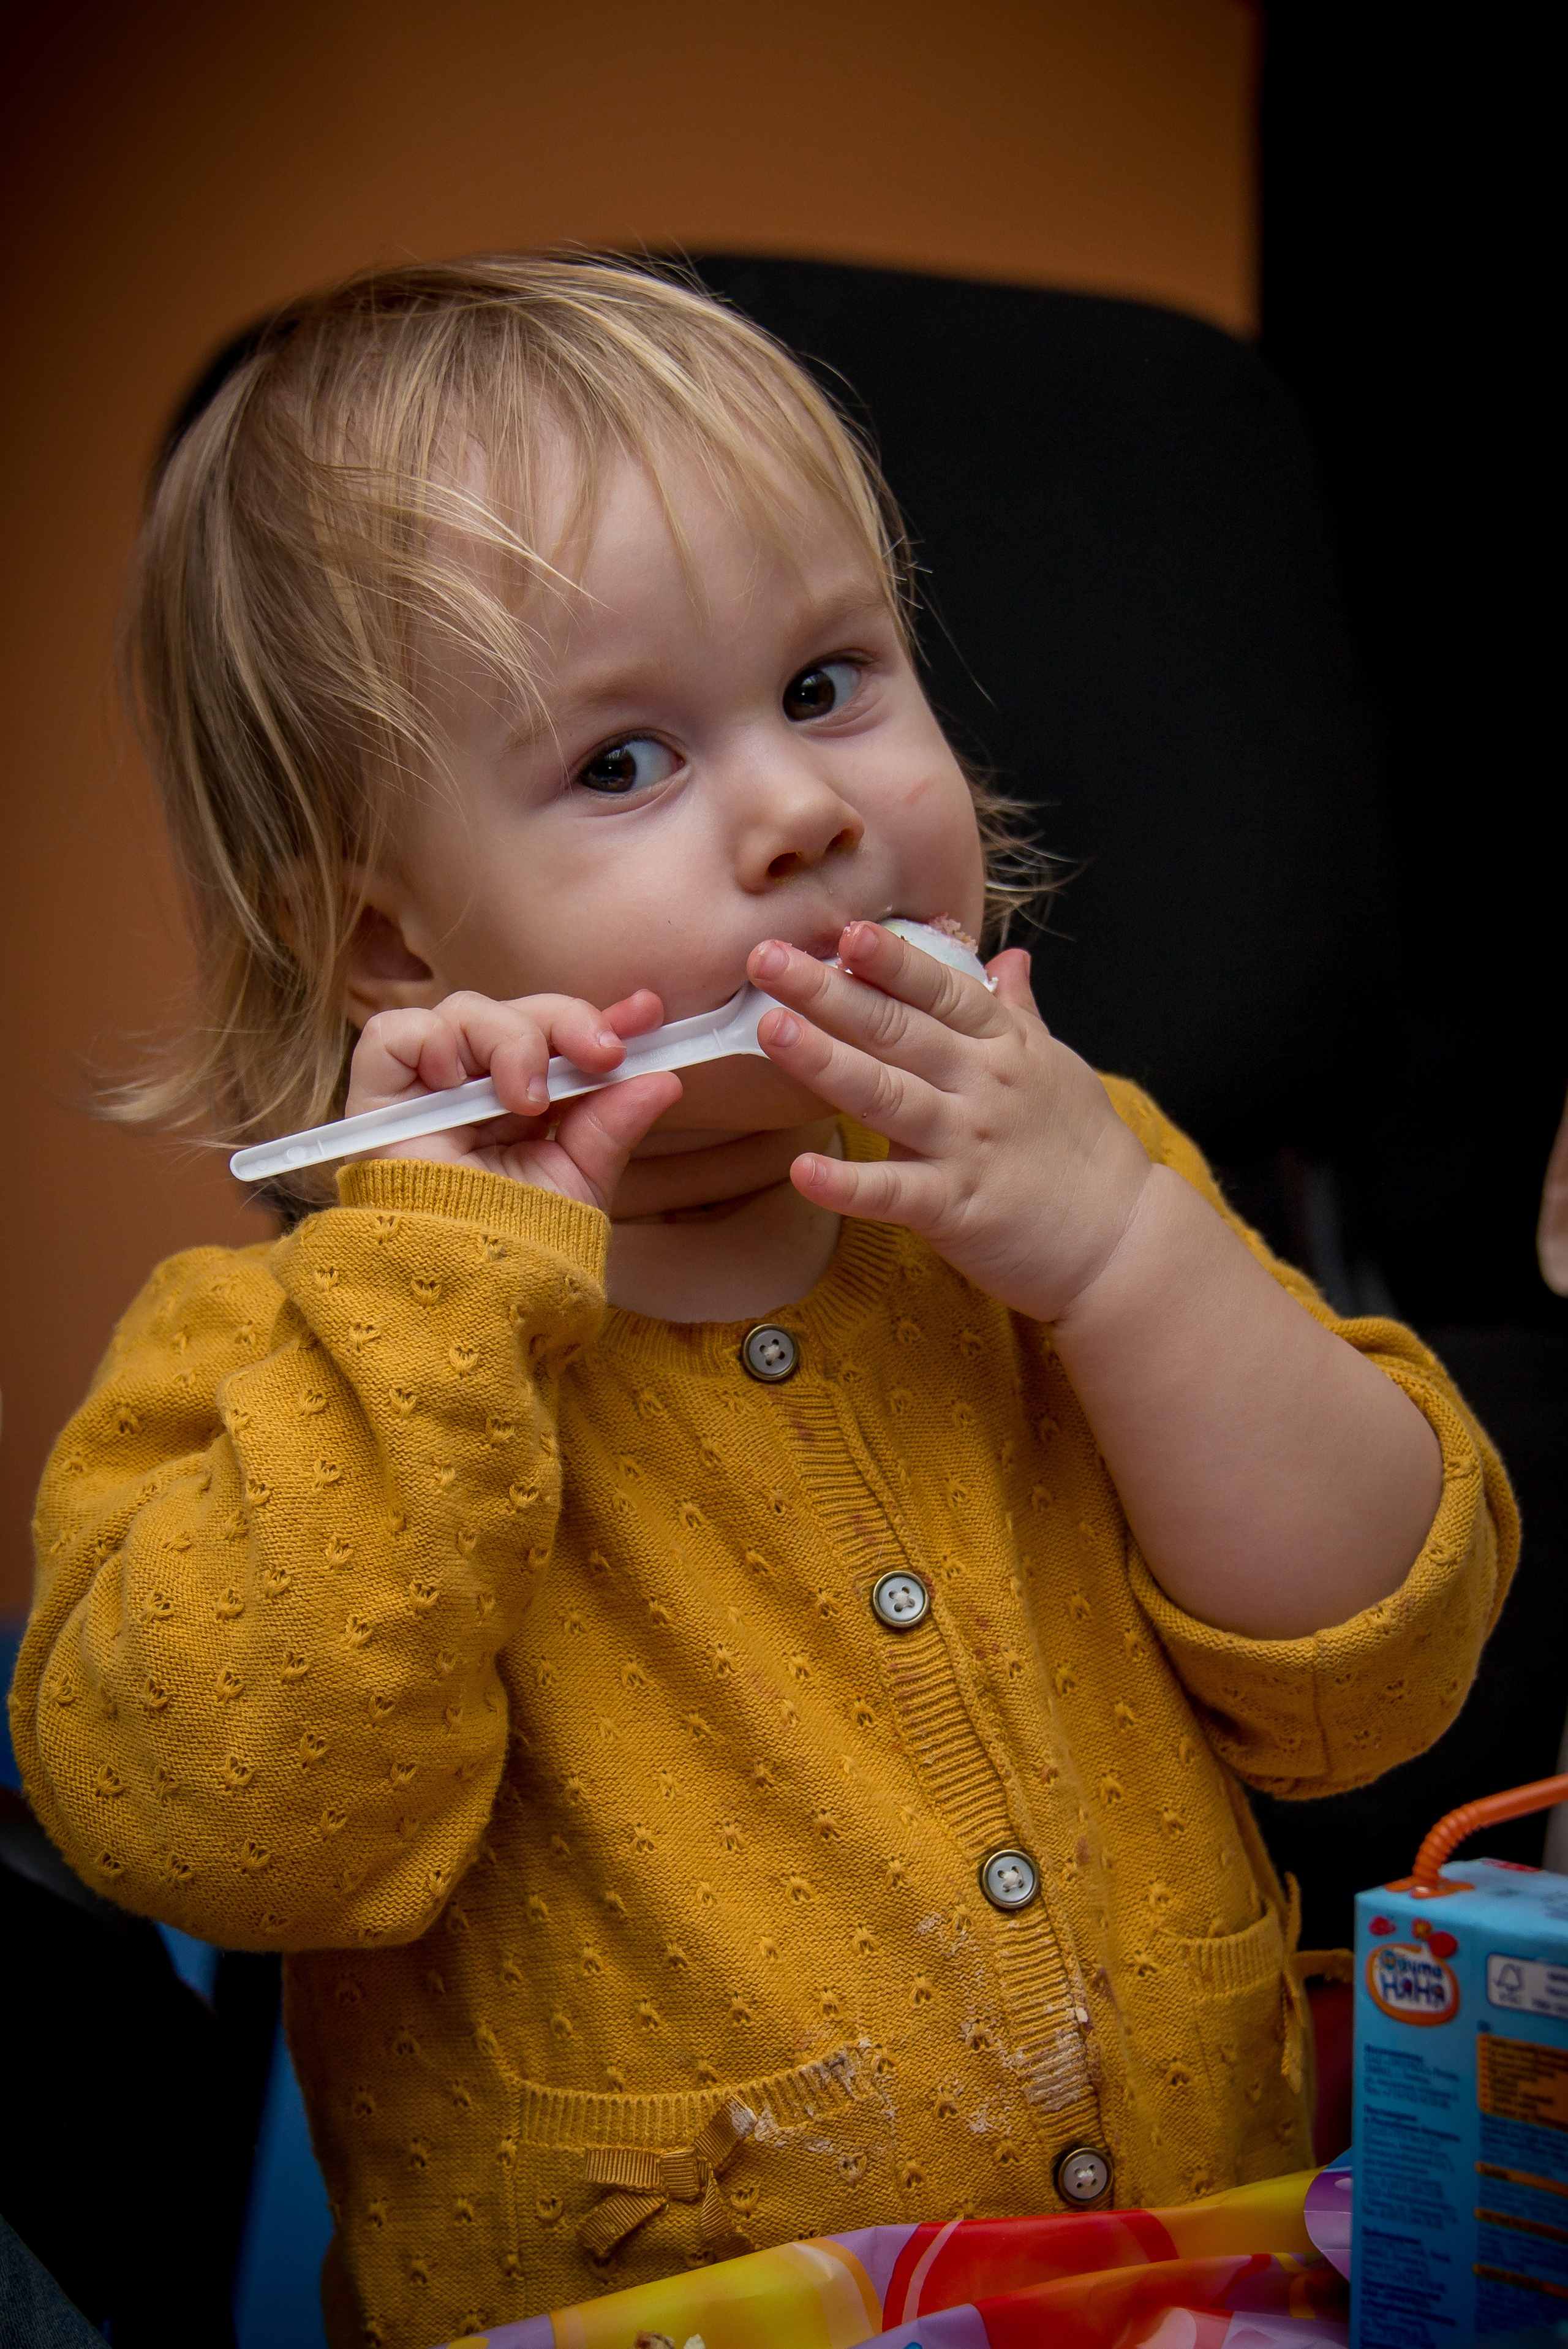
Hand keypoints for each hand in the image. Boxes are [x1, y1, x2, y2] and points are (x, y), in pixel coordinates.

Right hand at [344, 989, 681, 1211]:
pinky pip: (396, 1033)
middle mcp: (474, 1085)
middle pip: (517, 1011)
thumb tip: (665, 1078)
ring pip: (466, 1011)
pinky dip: (431, 1042)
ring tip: (527, 1101)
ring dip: (512, 1042)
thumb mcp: (579, 1178)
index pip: (558, 1036)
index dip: (599, 1017)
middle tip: (603, 1055)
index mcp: (522, 1099)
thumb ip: (613, 1124)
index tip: (647, 1014)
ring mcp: (425, 1086)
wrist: (466, 1288)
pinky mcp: (378, 1094)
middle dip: (567, 1023)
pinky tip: (457, 1081)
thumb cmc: (517, 1240)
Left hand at [748, 923, 1153, 1321]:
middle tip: (765, 958)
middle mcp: (981, 1085)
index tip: (844, 929)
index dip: (892, 960)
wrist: (1122, 1238)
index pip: (940, 990)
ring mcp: (967, 1145)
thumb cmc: (1083, 1149)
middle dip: (828, 991)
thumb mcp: (1055, 1066)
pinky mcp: (955, 1207)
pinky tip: (801, 1171)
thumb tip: (1007, 955)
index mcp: (1002, 1045)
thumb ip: (1019, 1010)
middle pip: (897, 1029)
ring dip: (826, 1061)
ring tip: (771, 1029)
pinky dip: (847, 1184)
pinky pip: (893, 1192)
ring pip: (886, 1094)